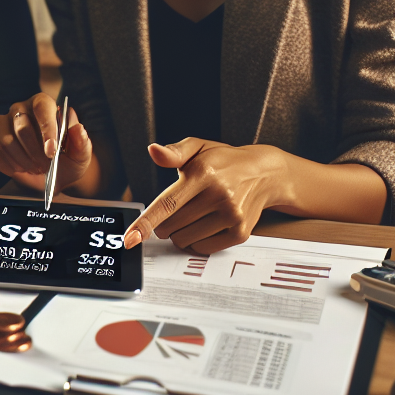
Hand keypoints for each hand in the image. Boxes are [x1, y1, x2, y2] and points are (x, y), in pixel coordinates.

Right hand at [0, 93, 92, 192]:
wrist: (50, 178)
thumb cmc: (66, 162)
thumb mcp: (81, 156)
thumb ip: (82, 142)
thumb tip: (77, 127)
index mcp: (44, 104)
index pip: (42, 106)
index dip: (47, 128)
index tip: (52, 152)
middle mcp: (21, 109)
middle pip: (22, 126)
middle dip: (34, 152)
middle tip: (44, 167)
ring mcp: (3, 122)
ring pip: (5, 139)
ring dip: (20, 160)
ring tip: (33, 168)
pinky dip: (1, 162)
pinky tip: (15, 169)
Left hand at [123, 138, 290, 252]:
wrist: (264, 173)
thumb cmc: (223, 160)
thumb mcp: (198, 147)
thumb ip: (173, 152)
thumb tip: (153, 150)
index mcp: (203, 173)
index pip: (167, 203)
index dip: (145, 223)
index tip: (129, 238)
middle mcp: (218, 195)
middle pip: (172, 226)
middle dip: (164, 222)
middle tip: (177, 208)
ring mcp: (231, 216)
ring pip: (185, 239)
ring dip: (180, 232)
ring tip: (194, 213)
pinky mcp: (240, 232)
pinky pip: (203, 248)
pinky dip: (196, 240)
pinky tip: (205, 223)